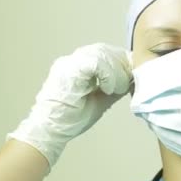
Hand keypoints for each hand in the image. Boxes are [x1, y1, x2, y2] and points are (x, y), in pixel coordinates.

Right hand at [7, 43, 131, 168]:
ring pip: (101, 54)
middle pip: (103, 49)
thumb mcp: (100, 101)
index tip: (131, 73)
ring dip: (116, 71)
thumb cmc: (70, 119)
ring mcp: (68, 65)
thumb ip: (114, 89)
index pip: (103, 52)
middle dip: (121, 63)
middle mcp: (71, 61)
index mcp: (77, 66)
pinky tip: (108, 89)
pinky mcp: (68, 71)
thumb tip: (131, 81)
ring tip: (117, 88)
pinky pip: (95, 63)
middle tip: (129, 80)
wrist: (49, 131)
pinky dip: (107, 75)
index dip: (120, 60)